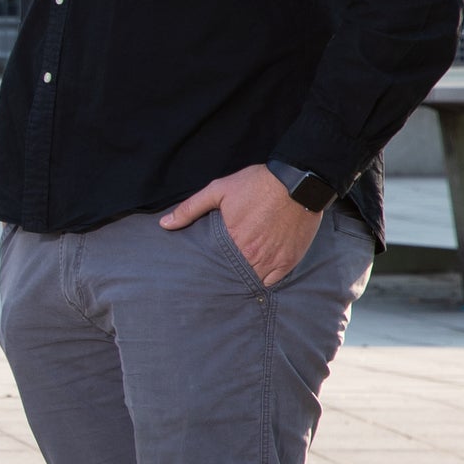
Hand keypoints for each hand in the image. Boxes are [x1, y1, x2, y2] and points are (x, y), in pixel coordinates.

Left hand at [162, 165, 315, 286]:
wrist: (299, 182)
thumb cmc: (257, 184)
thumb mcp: (218, 191)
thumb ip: (190, 209)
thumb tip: (165, 224)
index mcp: (233, 240)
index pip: (214, 266)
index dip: (209, 270)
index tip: (202, 271)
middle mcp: (253, 255)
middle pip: (234, 276)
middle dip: (225, 277)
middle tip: (217, 279)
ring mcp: (273, 259)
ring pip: (253, 281)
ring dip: (244, 280)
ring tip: (235, 278)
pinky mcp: (290, 260)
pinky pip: (273, 281)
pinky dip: (264, 280)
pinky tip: (256, 276)